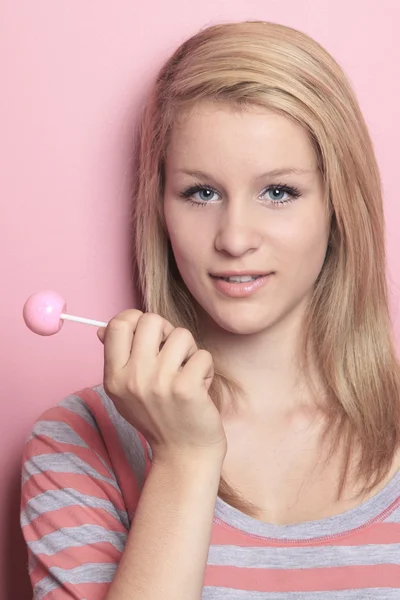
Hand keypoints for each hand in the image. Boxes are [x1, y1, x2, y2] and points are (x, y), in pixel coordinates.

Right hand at [97, 310, 226, 464]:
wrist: (183, 454)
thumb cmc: (158, 417)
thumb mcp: (126, 391)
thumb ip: (117, 358)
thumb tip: (102, 328)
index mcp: (114, 377)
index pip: (118, 324)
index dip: (137, 319)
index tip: (151, 334)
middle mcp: (132, 378)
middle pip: (151, 320)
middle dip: (167, 332)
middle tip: (173, 353)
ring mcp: (159, 383)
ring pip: (182, 335)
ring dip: (190, 352)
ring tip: (187, 374)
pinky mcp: (186, 389)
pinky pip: (202, 355)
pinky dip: (206, 369)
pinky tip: (200, 387)